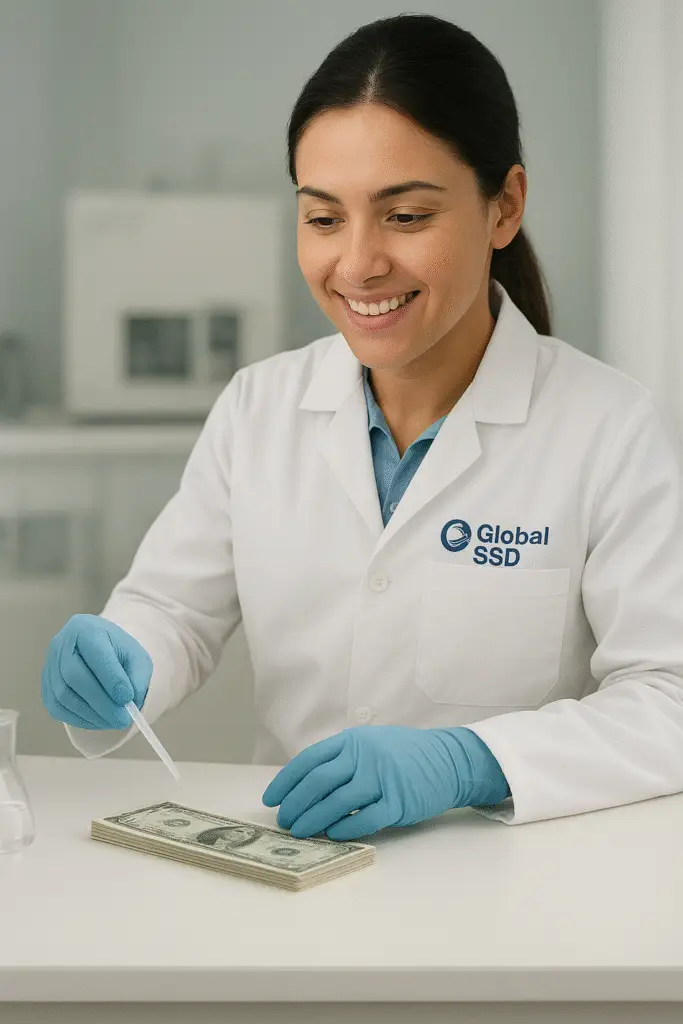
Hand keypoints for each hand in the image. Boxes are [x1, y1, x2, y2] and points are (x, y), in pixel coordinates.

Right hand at [41, 613, 151, 729]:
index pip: (95, 653)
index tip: (127, 699)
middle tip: (122, 719)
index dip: (110, 678)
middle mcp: (61, 644)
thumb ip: (138, 677)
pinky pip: (57, 707)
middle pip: (74, 676)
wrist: (99, 650)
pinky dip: (79, 719)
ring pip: (63, 695)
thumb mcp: (137, 657)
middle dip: (101, 702)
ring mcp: (49, 664)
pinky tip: (98, 720)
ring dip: (91, 714)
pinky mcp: (46, 685)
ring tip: (113, 721)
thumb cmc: (118, 651)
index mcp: (86, 629)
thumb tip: (130, 702)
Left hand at [262, 725, 508, 840]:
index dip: (286, 781)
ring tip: (301, 832)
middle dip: (296, 805)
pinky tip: (332, 835)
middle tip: (284, 822)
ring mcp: (382, 778)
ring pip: (337, 803)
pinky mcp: (398, 802)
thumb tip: (303, 788)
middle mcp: (364, 756)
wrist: (448, 759)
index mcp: (353, 740)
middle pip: (318, 783)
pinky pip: (365, 819)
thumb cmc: (403, 755)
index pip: (309, 760)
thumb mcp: (370, 744)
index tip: (271, 799)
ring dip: (314, 820)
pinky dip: (345, 828)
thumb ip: (341, 759)